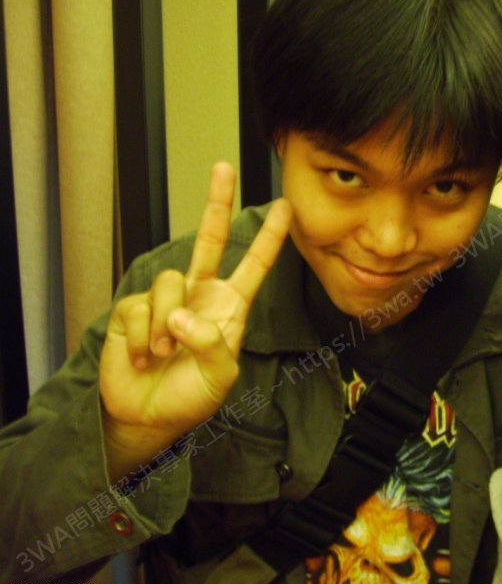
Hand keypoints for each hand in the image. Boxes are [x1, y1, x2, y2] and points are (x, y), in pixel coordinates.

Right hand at [98, 163, 291, 479]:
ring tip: (163, 354)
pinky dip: (141, 337)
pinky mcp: (133, 309)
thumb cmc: (192, 396)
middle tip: (225, 167)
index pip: (254, 266)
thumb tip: (180, 314)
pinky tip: (143, 357)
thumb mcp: (219, 376)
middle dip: (217, 203)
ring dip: (164, 326)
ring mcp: (166, 300)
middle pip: (209, 239)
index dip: (269, 238)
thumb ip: (210, 344)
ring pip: (168, 283)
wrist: (148, 416)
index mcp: (230, 307)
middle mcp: (200, 294)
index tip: (285, 208)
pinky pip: (138, 308)